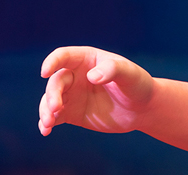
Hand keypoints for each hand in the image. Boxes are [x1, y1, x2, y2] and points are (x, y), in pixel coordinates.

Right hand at [39, 46, 154, 135]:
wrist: (142, 108)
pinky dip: (46, 123)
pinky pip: (54, 117)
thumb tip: (92, 76)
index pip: (64, 56)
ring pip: (50, 99)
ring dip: (45, 110)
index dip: (52, 62)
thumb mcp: (130, 74)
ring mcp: (73, 94)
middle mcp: (77, 75)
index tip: (44, 72)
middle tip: (56, 108)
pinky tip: (46, 130)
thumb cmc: (137, 84)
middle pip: (56, 81)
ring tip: (49, 123)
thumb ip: (113, 70)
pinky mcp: (72, 112)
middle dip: (52, 94)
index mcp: (88, 59)